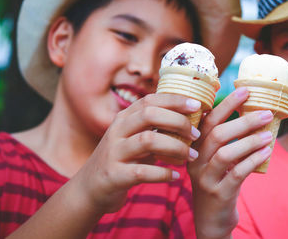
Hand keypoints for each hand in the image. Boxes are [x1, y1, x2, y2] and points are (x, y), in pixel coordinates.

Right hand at [73, 93, 200, 213]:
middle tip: (196, 134)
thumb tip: (190, 118)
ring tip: (192, 155)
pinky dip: (163, 174)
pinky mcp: (114, 175)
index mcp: (124, 118)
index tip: (197, 105)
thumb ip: (154, 127)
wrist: (90, 188)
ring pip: (148, 140)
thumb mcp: (133, 138)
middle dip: (178, 121)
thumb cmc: (122, 160)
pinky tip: (175, 176)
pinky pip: (143, 172)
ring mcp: (114, 152)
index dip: (174, 100)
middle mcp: (117, 131)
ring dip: (176, 147)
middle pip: (149, 114)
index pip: (150, 100)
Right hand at [188, 88, 272, 238]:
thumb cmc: (218, 181)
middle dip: (243, 120)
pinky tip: (267, 152)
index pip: (207, 121)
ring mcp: (205, 178)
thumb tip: (252, 114)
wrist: (211, 219)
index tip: (246, 90)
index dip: (226, 104)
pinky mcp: (219, 193)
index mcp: (193, 148)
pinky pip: (237, 173)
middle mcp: (195, 161)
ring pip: (226, 153)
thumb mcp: (215, 160)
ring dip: (250, 140)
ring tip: (269, 134)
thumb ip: (225, 140)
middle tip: (265, 113)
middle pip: (217, 134)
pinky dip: (253, 160)